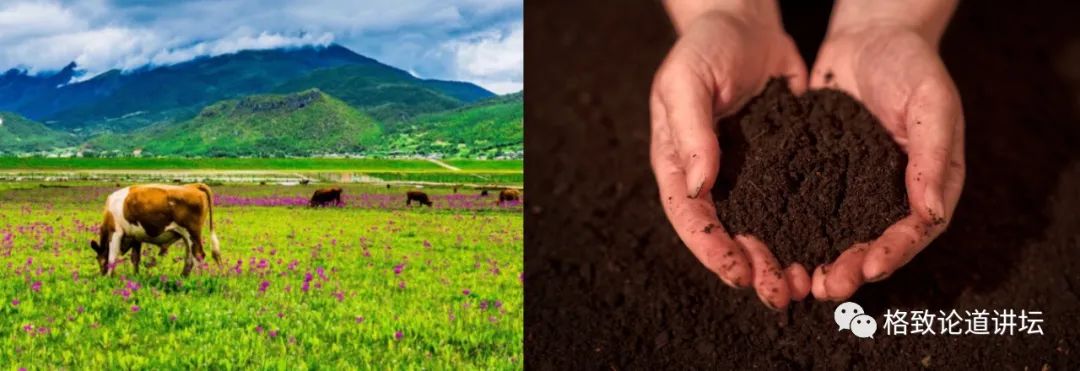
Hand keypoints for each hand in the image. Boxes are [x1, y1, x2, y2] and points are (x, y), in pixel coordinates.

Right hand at [650, 1, 810, 309]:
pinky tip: (829, 247)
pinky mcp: (779, 165)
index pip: (689, 216)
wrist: (743, 22)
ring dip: (779, 258)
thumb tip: (697, 186)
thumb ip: (690, 131)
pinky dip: (806, 228)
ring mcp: (744, 174)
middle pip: (725, 234)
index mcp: (675, 162)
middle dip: (751, 266)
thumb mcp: (687, 81)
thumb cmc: (705, 47)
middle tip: (778, 292)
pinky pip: (791, 203)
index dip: (710, 249)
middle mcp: (709, 177)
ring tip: (804, 284)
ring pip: (759, 227)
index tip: (737, 272)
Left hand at [808, 23, 964, 300]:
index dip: (893, 253)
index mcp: (926, 186)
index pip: (913, 232)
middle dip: (849, 270)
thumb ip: (934, 157)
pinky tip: (768, 243)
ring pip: (834, 235)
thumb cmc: (912, 65)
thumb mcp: (932, 104)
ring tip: (794, 279)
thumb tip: (931, 215)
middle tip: (824, 288)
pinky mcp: (817, 176)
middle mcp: (887, 195)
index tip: (870, 269)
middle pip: (871, 245)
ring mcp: (851, 188)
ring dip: (815, 259)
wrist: (868, 36)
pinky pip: (803, 208)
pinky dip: (789, 229)